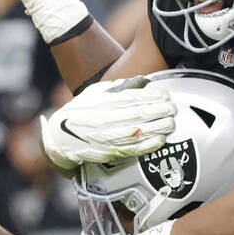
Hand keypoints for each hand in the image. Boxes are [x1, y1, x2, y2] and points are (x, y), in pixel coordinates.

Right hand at [41, 77, 175, 173]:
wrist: (59, 139)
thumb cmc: (79, 113)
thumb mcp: (93, 94)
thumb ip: (116, 87)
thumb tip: (140, 82)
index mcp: (102, 102)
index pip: (132, 97)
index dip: (152, 96)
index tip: (166, 95)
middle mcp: (104, 119)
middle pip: (138, 114)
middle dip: (159, 111)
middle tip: (173, 109)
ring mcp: (106, 137)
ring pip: (138, 132)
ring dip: (157, 128)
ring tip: (171, 123)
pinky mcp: (108, 152)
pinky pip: (131, 150)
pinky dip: (147, 145)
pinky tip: (160, 141)